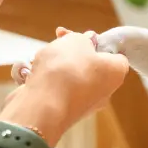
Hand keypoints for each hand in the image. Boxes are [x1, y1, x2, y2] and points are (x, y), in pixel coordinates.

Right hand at [1, 27, 129, 144]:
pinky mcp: (61, 111)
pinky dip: (43, 79)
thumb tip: (86, 42)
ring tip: (41, 58)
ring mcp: (82, 104)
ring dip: (53, 64)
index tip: (81, 36)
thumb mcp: (76, 41)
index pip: (114, 54)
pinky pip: (54, 89)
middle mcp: (103, 92)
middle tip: (58, 39)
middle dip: (70, 51)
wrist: (42, 105)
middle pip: (88, 64)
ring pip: (68, 76)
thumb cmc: (66, 70)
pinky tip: (31, 73)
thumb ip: (83, 38)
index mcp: (115, 73)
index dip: (97, 42)